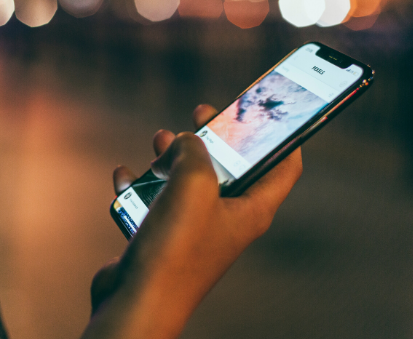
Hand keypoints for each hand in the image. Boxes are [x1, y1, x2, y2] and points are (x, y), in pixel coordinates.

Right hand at [84, 105, 302, 338]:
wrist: (136, 301)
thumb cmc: (175, 248)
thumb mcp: (194, 184)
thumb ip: (195, 149)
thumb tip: (183, 141)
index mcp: (252, 209)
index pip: (285, 166)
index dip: (282, 136)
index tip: (266, 110)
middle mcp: (227, 219)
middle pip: (231, 166)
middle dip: (216, 136)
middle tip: (201, 113)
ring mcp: (195, 229)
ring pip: (190, 180)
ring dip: (174, 156)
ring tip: (159, 139)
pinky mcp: (165, 237)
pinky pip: (157, 200)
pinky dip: (143, 184)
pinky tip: (127, 174)